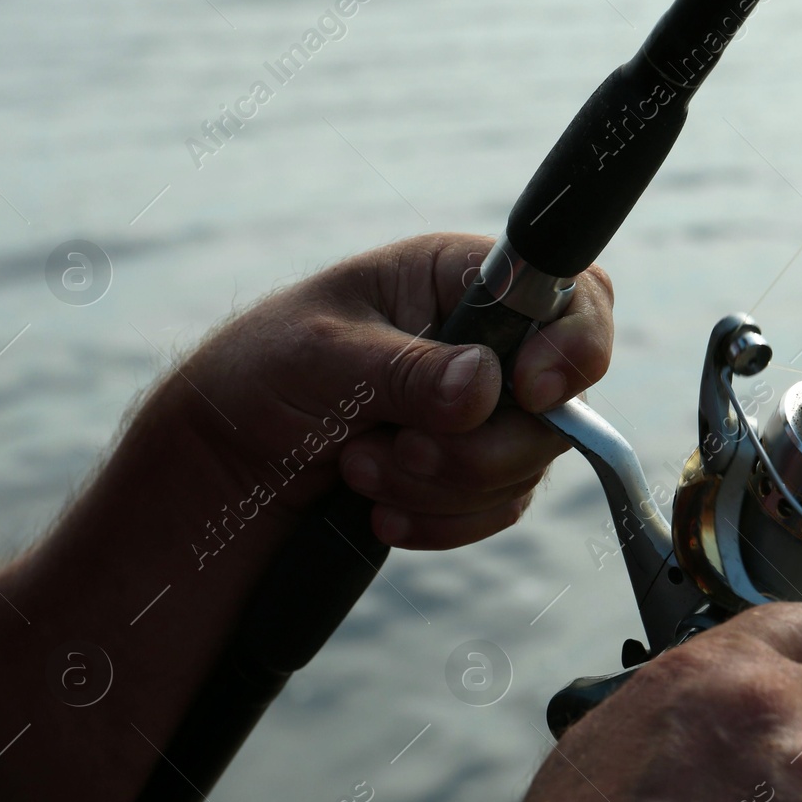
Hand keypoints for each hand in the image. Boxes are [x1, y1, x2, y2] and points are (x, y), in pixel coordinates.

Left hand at [177, 232, 613, 549]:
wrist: (227, 467)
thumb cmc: (260, 377)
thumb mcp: (320, 358)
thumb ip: (405, 370)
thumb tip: (485, 385)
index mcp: (459, 279)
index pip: (573, 294)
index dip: (573, 345)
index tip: (528, 391)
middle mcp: (491, 342)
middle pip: (558, 403)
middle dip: (475, 446)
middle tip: (397, 448)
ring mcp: (492, 413)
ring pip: (526, 466)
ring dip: (441, 488)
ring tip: (357, 469)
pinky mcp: (479, 474)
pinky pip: (500, 509)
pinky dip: (441, 522)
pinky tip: (379, 511)